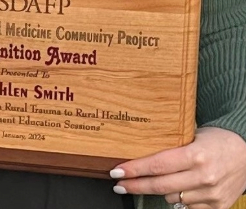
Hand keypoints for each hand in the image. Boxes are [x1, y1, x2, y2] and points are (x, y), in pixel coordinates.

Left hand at [110, 126, 245, 208]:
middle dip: (136, 185)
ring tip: (153, 181)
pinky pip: (188, 207)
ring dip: (159, 190)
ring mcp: (211, 194)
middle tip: (119, 184)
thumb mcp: (193, 135)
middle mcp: (203, 177)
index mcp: (195, 155)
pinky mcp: (218, 206)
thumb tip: (141, 153)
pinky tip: (177, 189)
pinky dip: (179, 199)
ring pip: (172, 198)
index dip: (134, 170)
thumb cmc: (218, 140)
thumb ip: (172, 146)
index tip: (117, 172)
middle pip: (160, 185)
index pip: (157, 165)